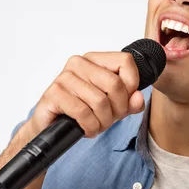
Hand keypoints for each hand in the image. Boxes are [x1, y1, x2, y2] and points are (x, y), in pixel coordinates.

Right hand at [27, 52, 144, 138]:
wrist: (49, 128)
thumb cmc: (81, 113)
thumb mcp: (112, 108)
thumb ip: (129, 102)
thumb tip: (138, 98)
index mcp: (94, 60)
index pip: (125, 61)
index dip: (132, 84)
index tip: (124, 101)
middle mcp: (79, 63)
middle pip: (115, 84)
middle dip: (118, 109)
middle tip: (109, 120)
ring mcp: (65, 77)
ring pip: (100, 101)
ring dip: (103, 122)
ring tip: (96, 125)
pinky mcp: (54, 93)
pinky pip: (84, 113)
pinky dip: (90, 127)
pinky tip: (86, 129)